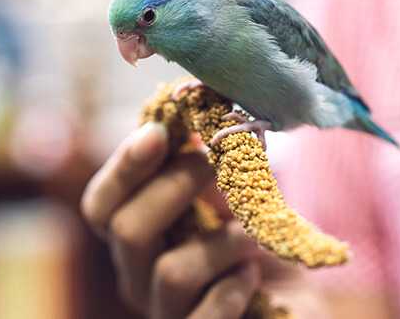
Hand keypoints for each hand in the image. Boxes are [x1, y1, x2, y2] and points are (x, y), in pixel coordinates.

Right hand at [82, 122, 267, 317]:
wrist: (298, 297)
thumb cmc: (255, 241)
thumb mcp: (226, 192)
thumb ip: (202, 159)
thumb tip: (195, 103)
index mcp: (136, 238)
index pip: (101, 206)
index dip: (123, 167)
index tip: (159, 131)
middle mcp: (139, 278)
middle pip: (126, 232)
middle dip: (172, 187)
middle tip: (216, 165)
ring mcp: (167, 314)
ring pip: (171, 274)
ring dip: (220, 243)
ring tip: (251, 233)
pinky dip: (230, 292)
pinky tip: (250, 276)